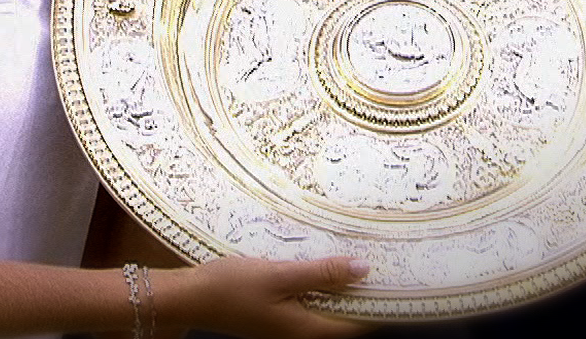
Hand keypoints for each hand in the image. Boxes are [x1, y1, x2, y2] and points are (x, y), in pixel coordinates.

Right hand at [150, 255, 371, 338]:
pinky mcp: (279, 316)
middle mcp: (301, 333)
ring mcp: (289, 326)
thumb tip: (363, 269)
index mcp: (307, 329)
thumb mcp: (279, 275)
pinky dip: (319, 285)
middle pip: (345, 315)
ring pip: (328, 308)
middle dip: (361, 289)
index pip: (358, 323)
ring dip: (339, 285)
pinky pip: (310, 303)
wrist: (190, 299)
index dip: (379, 300)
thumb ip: (321, 274)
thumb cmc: (229, 288)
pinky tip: (316, 264)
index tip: (395, 274)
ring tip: (350, 254)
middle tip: (375, 253)